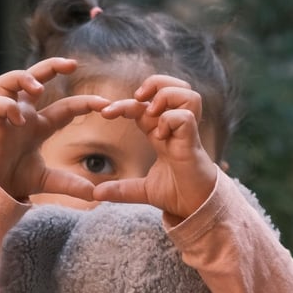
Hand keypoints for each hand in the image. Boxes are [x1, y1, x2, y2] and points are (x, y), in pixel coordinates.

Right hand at [0, 58, 107, 201]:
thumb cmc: (16, 179)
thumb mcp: (49, 181)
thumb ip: (71, 184)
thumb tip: (96, 194)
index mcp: (39, 125)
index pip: (66, 107)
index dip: (85, 103)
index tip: (105, 104)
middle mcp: (23, 114)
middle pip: (33, 77)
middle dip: (52, 66)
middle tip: (72, 65)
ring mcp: (5, 117)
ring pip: (7, 81)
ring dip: (23, 78)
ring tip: (38, 89)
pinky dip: (6, 107)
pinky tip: (18, 120)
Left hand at [92, 76, 218, 219]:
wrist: (195, 209)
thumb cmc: (177, 194)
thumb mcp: (142, 191)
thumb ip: (121, 189)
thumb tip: (96, 193)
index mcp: (163, 133)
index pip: (146, 106)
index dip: (126, 104)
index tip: (105, 113)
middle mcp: (177, 128)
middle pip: (174, 86)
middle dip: (154, 83)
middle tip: (138, 98)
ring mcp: (187, 133)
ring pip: (188, 93)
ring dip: (166, 96)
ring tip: (153, 112)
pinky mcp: (194, 143)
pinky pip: (185, 117)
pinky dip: (170, 120)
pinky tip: (161, 136)